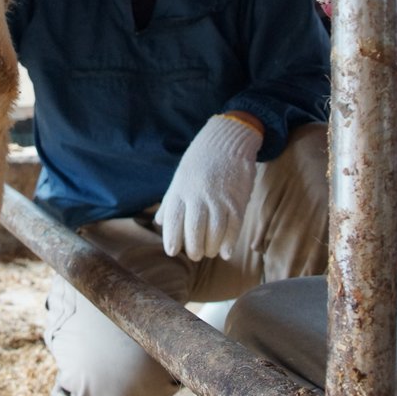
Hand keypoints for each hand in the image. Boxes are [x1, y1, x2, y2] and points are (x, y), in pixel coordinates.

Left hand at [156, 114, 262, 260]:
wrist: (227, 140)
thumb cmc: (200, 161)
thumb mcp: (180, 177)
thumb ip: (171, 201)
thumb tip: (159, 222)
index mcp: (181, 190)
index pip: (173, 220)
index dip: (172, 239)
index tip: (173, 251)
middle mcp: (198, 196)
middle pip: (194, 231)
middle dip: (193, 249)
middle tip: (195, 254)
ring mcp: (218, 198)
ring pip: (214, 233)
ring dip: (211, 248)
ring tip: (209, 252)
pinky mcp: (237, 200)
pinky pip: (233, 227)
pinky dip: (228, 243)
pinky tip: (225, 251)